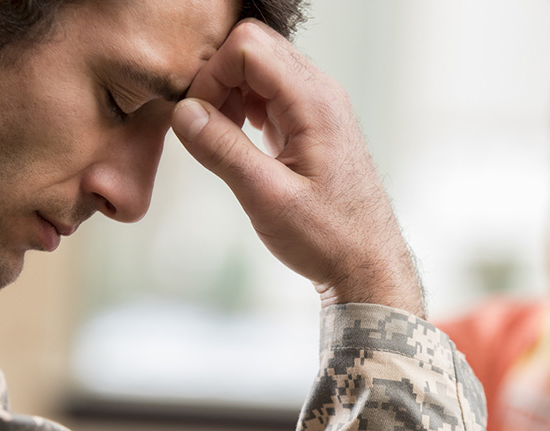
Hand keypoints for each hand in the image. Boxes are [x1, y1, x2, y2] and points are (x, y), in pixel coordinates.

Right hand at [172, 20, 425, 317]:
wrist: (368, 266)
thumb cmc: (329, 238)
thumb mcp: (267, 198)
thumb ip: (223, 150)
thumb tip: (181, 112)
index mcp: (315, 103)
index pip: (249, 47)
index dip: (213, 74)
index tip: (197, 117)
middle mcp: (322, 94)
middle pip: (255, 49)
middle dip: (219, 79)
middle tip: (205, 127)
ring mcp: (321, 108)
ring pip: (262, 70)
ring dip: (231, 94)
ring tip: (220, 139)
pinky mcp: (315, 125)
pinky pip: (272, 94)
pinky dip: (246, 109)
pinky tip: (240, 145)